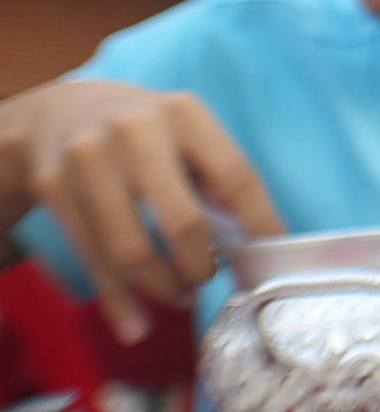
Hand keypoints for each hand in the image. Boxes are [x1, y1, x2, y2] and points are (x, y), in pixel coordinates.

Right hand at [0, 79, 283, 343]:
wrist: (61, 112)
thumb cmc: (144, 133)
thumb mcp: (186, 133)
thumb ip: (218, 177)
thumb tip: (258, 237)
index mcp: (184, 113)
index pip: (235, 176)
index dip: (259, 223)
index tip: (270, 260)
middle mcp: (137, 130)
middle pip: (183, 221)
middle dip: (201, 266)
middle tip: (207, 279)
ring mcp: (90, 156)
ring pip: (132, 249)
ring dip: (162, 287)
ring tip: (179, 296)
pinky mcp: (53, 185)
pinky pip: (92, 258)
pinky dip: (118, 300)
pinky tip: (135, 324)